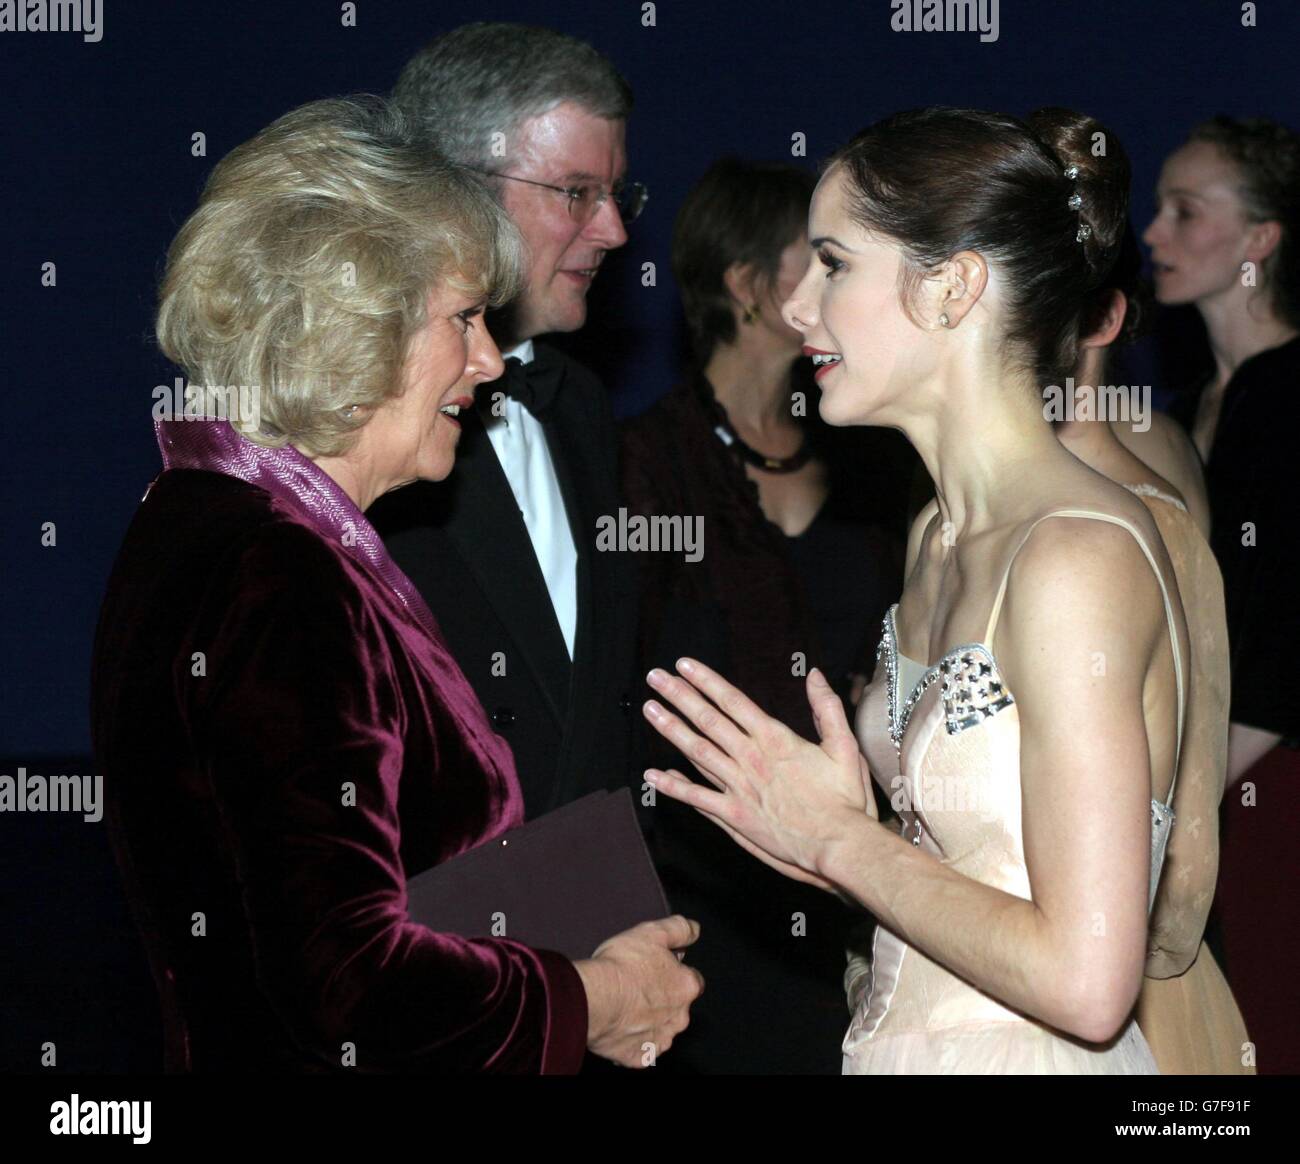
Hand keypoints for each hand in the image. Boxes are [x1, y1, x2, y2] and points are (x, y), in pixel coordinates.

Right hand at [576, 915, 703, 1067]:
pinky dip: (631, 1040)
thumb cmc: (622, 966)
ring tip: (624, 1005)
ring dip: (647, 1020)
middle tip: (636, 985)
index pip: (692, 979)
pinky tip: (618, 1026)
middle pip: (676, 1007)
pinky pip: (640, 1049)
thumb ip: (679, 929)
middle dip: (662, 998)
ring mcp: (659, 1040)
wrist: (593, 998)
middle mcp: (679, 1017)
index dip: (674, 972)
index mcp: (687, 987)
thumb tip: (694, 929)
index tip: (656, 968)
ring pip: (659, 1029)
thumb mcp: (652, 932)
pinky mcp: (638, 1056)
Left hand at [642, 661, 876, 889]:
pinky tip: (652, 775)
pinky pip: (697, 798)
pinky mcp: (735, 815)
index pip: (732, 701)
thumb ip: (827, 708)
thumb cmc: (845, 799)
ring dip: (671, 729)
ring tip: (650, 710)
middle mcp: (751, 758)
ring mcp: (740, 787)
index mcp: (775, 739)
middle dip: (679, 696)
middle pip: (707, 720)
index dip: (706, 680)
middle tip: (656, 677)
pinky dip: (673, 786)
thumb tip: (814, 675)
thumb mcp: (844, 746)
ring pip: (697, 752)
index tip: (685, 665)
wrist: (839, 844)